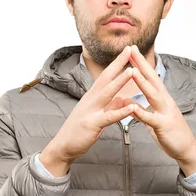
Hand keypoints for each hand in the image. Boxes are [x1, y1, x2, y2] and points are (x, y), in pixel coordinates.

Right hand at [41, 45, 136, 164]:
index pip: (106, 75)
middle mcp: (91, 100)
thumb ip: (109, 106)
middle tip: (130, 48)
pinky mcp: (92, 125)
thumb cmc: (79, 130)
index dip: (117, 63)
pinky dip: (121, 112)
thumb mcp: (96, 114)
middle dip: (119, 63)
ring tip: (132, 71)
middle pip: (106, 78)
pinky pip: (109, 117)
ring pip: (107, 94)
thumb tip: (122, 98)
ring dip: (120, 82)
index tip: (127, 50)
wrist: (63, 146)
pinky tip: (132, 108)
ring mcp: (91, 111)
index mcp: (92, 96)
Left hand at [122, 45, 195, 169]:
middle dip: (142, 65)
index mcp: (163, 99)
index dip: (142, 64)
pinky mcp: (163, 126)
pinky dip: (141, 112)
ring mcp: (165, 113)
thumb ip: (143, 110)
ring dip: (142, 83)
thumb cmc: (171, 134)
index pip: (151, 78)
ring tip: (132, 71)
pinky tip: (132, 107)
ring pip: (152, 95)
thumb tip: (130, 103)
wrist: (187, 150)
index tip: (132, 51)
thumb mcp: (155, 120)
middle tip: (132, 49)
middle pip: (152, 80)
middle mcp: (165, 102)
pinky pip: (151, 119)